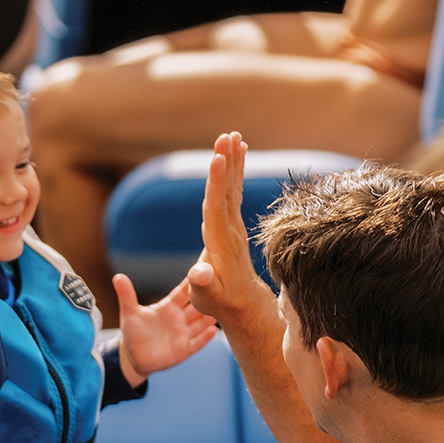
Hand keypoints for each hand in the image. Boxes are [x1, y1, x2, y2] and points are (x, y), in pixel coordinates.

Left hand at [114, 274, 217, 387]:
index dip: (193, 282)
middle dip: (207, 297)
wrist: (133, 356)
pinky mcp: (184, 349)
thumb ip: (127, 295)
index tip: (204, 268)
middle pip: (197, 305)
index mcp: (169, 306)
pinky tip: (212, 330)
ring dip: (211, 315)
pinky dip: (205, 337)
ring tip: (221, 307)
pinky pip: (197, 342)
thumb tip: (117, 276)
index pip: (184, 292)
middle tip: (219, 285)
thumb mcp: (129, 313)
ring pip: (202, 322)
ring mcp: (184, 333)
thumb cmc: (134, 332)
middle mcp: (180, 318)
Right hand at [186, 132, 276, 326]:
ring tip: (233, 137)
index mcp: (220, 242)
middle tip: (228, 136)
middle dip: (227, 163)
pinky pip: (234, 192)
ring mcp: (233, 225)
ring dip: (233, 162)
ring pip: (232, 187)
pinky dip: (235, 172)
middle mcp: (230, 229)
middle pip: (227, 190)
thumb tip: (201, 272)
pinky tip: (237, 154)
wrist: (243, 305)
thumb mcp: (207, 298)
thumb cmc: (220, 302)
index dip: (216, 182)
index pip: (216, 206)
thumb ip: (203, 284)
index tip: (218, 158)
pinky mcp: (233, 224)